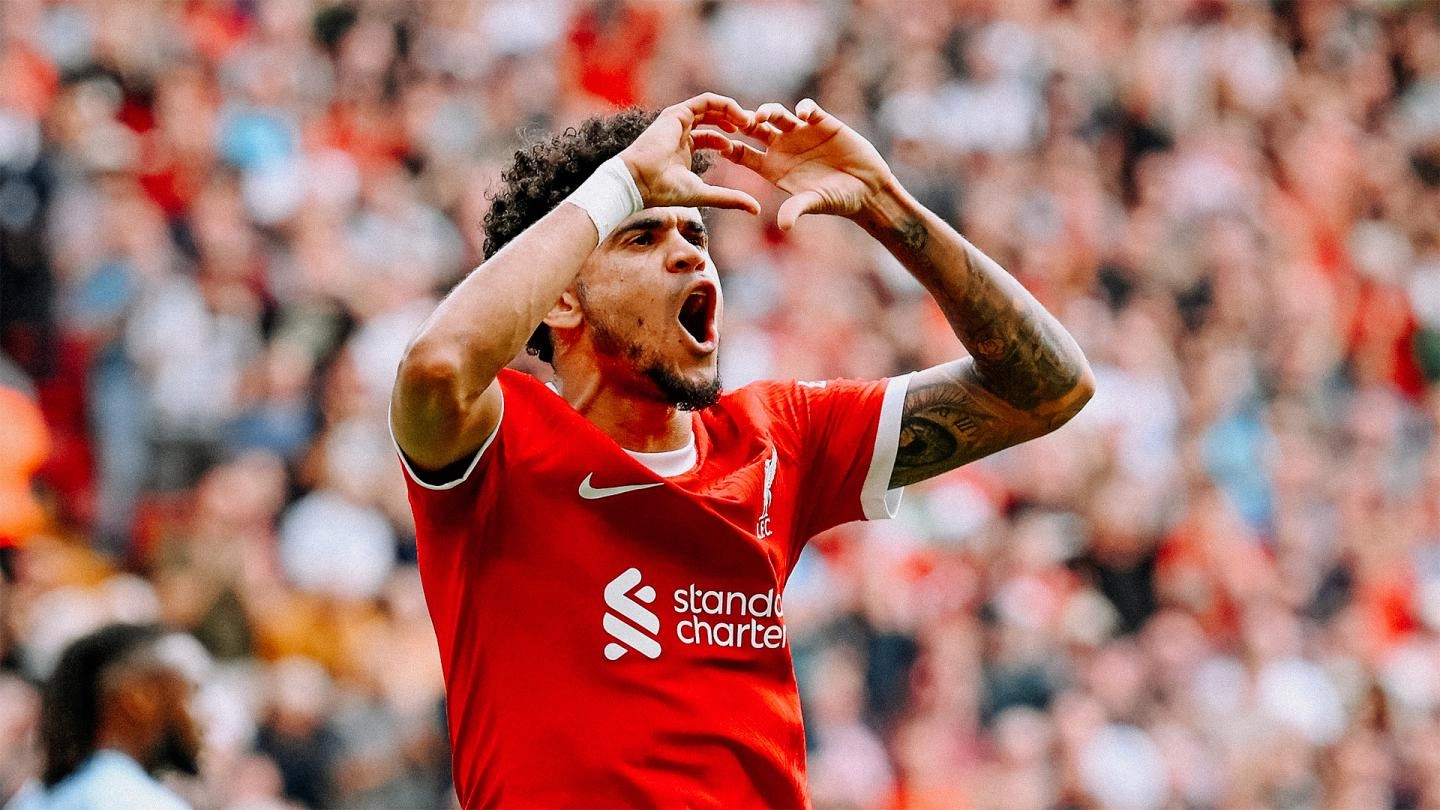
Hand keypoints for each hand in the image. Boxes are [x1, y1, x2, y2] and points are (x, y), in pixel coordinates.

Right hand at [617, 94, 761, 214]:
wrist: (640, 182)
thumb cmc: (665, 191)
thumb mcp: (705, 194)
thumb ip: (730, 198)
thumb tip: (756, 209)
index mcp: (684, 149)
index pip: (712, 138)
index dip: (730, 142)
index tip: (746, 149)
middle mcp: (681, 132)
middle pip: (713, 119)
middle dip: (735, 122)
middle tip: (754, 130)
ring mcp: (678, 121)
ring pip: (711, 107)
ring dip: (732, 111)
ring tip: (749, 123)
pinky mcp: (677, 113)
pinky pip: (705, 101)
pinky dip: (724, 105)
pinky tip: (738, 117)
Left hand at [716, 99, 893, 229]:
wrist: (866, 188)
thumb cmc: (837, 200)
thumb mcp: (815, 203)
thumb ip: (797, 209)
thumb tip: (784, 226)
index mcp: (772, 167)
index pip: (743, 154)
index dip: (730, 148)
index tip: (721, 145)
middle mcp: (783, 147)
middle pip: (754, 129)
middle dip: (744, 124)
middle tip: (739, 123)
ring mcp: (801, 133)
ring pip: (776, 115)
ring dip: (768, 112)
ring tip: (763, 116)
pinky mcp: (822, 122)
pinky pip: (807, 109)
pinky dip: (804, 109)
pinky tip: (804, 115)